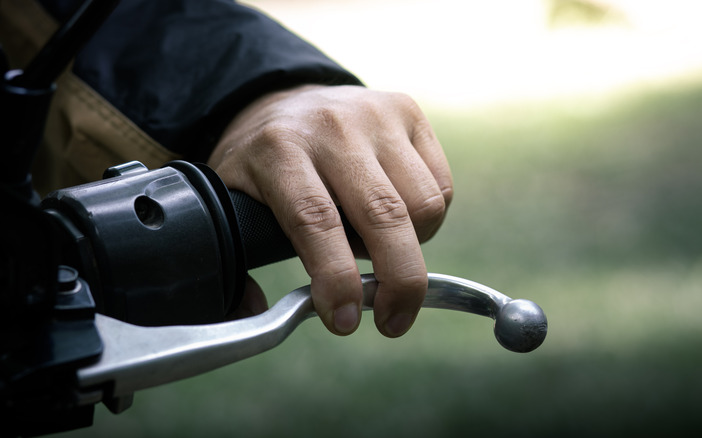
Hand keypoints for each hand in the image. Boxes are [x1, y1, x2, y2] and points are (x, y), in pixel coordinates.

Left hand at [208, 84, 452, 336]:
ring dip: (409, 246)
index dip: (336, 278)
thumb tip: (256, 314)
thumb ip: (235, 256)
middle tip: (392, 322)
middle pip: (385, 216)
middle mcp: (332, 128)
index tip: (344, 321)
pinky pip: (441, 188)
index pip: (316, 220)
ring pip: (424, 207)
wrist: (286, 97)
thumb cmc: (262, 162)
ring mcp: (376, 115)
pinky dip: (426, 220)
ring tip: (379, 248)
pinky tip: (397, 219)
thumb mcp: (230, 199)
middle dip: (399, 282)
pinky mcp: (408, 113)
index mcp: (278, 150)